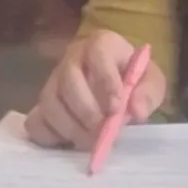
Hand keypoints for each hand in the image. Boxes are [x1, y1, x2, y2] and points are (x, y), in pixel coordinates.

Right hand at [25, 29, 166, 148]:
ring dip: (70, 127)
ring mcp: (53, 80)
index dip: (106, 80)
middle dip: (87, 110)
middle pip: (69, 79)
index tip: (117, 108)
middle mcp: (72, 57)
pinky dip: (50, 135)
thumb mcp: (151, 81)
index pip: (98, 52)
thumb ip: (149, 92)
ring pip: (49, 101)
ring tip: (90, 142)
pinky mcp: (43, 104)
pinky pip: (35, 120)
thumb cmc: (134, 78)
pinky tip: (69, 143)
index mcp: (102, 44)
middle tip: (103, 132)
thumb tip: (136, 111)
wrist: (118, 85)